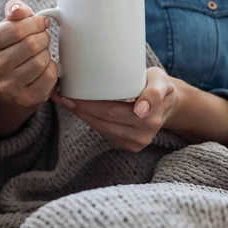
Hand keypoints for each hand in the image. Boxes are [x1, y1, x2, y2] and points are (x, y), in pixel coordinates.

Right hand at [0, 0, 57, 107]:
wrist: (9, 76)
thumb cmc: (13, 43)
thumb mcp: (10, 22)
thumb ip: (15, 9)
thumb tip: (18, 11)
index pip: (17, 29)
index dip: (35, 23)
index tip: (41, 23)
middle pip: (31, 45)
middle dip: (43, 37)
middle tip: (42, 38)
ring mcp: (8, 85)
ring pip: (41, 61)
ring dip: (47, 53)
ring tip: (41, 53)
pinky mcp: (24, 98)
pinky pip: (49, 77)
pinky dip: (52, 68)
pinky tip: (44, 66)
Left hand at [53, 67, 177, 152]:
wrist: (167, 103)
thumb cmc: (158, 85)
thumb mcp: (161, 81)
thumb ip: (154, 92)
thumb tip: (141, 111)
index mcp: (150, 118)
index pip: (111, 110)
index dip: (88, 104)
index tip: (68, 95)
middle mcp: (142, 134)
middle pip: (102, 119)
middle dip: (79, 107)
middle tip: (60, 94)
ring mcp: (134, 143)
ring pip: (100, 127)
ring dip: (81, 114)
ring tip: (65, 99)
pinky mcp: (127, 146)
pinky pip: (103, 132)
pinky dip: (89, 119)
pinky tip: (78, 108)